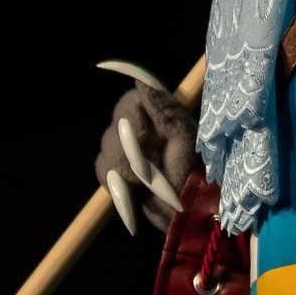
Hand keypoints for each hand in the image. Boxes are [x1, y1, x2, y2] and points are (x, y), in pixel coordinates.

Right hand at [94, 65, 197, 233]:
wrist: (187, 215)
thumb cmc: (193, 174)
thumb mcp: (184, 139)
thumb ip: (164, 109)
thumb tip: (142, 79)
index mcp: (161, 117)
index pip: (130, 102)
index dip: (131, 117)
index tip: (144, 137)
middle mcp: (143, 129)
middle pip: (115, 126)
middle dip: (128, 150)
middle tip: (148, 169)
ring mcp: (130, 151)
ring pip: (106, 149)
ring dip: (122, 168)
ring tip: (144, 183)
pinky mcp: (120, 172)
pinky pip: (103, 169)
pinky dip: (114, 181)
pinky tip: (132, 189)